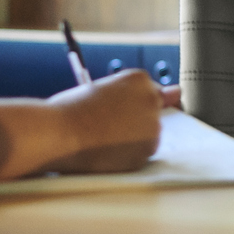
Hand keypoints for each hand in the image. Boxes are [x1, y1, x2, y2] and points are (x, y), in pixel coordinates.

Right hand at [43, 69, 162, 173]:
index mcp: (139, 79)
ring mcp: (153, 124)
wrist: (59, 134)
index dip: (131, 104)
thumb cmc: (71, 111)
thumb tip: (174, 94)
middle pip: (151, 112)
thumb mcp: (102, 89)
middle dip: (135, 120)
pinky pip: (143, 153)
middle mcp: (151, 99)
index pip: (151, 90)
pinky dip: (130, 154)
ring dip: (133, 138)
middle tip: (106, 125)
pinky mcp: (148, 149)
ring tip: (103, 137)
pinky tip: (108, 150)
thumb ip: (133, 93)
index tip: (119, 112)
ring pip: (149, 134)